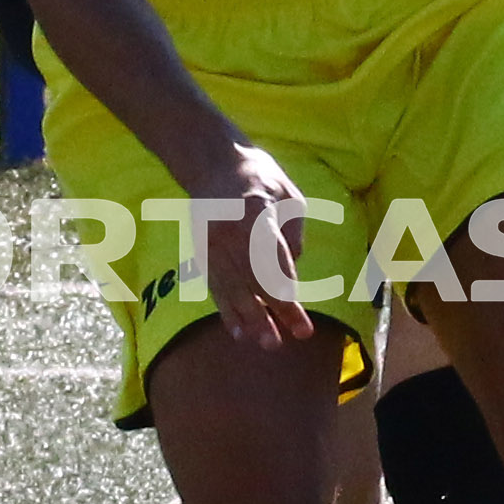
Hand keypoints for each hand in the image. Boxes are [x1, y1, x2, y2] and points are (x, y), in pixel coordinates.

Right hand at [171, 141, 323, 353]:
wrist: (213, 160)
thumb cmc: (261, 178)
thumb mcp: (291, 197)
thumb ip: (293, 236)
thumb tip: (289, 275)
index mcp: (256, 212)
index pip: (273, 265)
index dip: (287, 298)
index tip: (302, 324)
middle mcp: (229, 229)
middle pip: (251, 280)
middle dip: (269, 314)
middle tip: (280, 343)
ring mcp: (211, 239)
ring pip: (230, 286)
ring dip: (248, 318)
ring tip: (263, 342)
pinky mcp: (201, 248)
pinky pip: (214, 284)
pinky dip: (226, 308)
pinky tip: (237, 331)